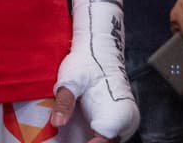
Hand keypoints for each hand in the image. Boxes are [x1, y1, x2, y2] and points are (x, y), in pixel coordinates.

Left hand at [51, 0, 139, 141]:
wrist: (100, 50)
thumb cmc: (86, 62)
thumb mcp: (71, 79)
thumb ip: (64, 102)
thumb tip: (57, 123)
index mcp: (116, 113)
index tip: (67, 142)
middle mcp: (125, 123)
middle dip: (84, 141)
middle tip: (64, 138)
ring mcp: (124, 125)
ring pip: (107, 141)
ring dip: (90, 138)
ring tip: (70, 134)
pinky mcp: (120, 123)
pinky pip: (108, 137)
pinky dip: (94, 136)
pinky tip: (78, 134)